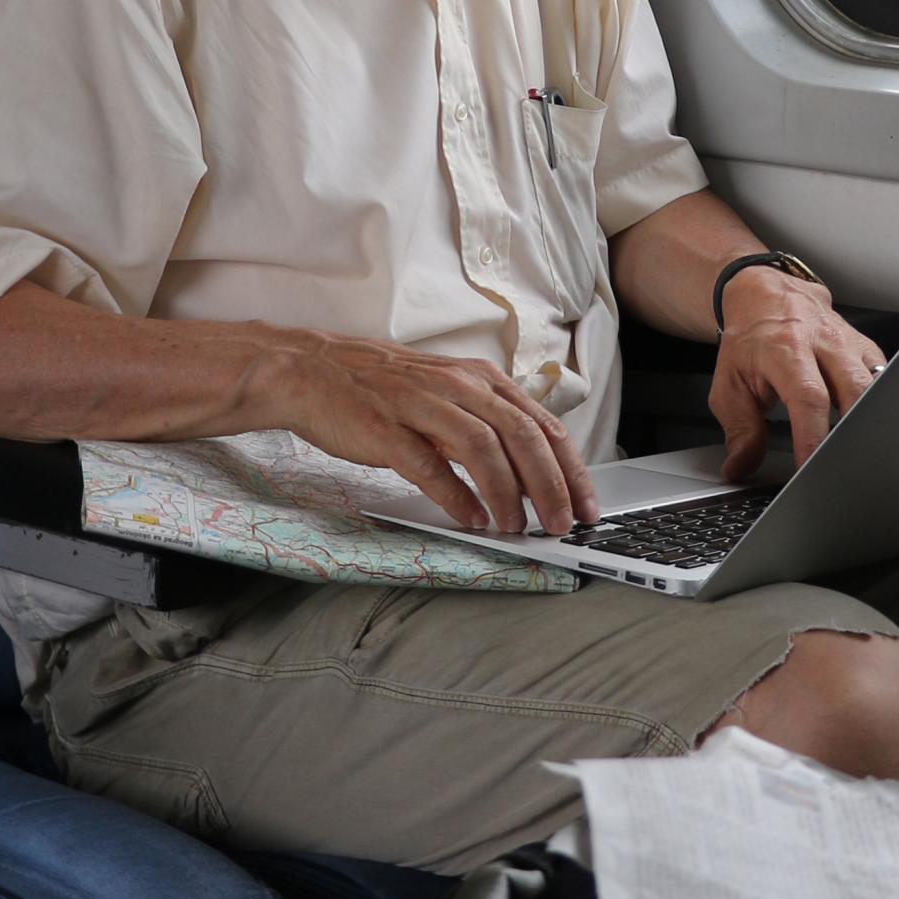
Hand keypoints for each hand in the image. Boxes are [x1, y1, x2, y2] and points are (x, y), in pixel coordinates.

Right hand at [261, 330, 598, 535]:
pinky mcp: (385, 428)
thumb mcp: (447, 393)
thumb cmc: (384, 389)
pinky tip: (471, 519)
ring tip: (517, 527)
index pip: (541, 424)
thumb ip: (488, 423)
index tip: (587, 505)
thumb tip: (534, 471)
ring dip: (507, 493)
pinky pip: (428, 464)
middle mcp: (457, 386)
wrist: (312, 371)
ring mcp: (420, 405)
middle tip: (563, 524)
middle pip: (521, 435)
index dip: (570, 468)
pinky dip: (455, 495)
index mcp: (479, 379)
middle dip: (550, 485)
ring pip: (482, 447)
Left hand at [707, 271, 886, 481]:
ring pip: (876, 383)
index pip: (808, 398)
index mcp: (785, 348)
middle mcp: (822, 341)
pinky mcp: (865, 346)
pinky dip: (880, 403)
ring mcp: (848, 342)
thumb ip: (740, 430)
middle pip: (854, 389)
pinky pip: (884, 376)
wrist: (765, 295)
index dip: (813, 438)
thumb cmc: (749, 340)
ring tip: (859, 451)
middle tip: (842, 465)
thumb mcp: (730, 384)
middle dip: (853, 433)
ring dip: (870, 420)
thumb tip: (741, 467)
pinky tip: (871, 424)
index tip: (811, 468)